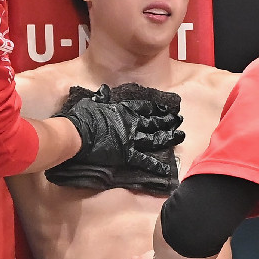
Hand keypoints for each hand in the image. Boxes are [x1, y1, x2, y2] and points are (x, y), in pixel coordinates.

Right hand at [60, 85, 183, 175]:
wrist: (78, 134)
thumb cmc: (83, 116)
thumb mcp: (92, 101)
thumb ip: (101, 96)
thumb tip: (103, 90)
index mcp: (124, 110)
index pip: (145, 107)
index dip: (157, 107)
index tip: (166, 107)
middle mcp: (132, 123)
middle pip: (154, 122)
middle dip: (168, 121)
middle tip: (179, 120)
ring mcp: (132, 139)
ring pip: (155, 139)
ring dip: (169, 137)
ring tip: (181, 136)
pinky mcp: (127, 155)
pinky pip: (145, 161)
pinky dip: (156, 166)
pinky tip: (167, 169)